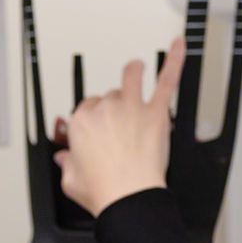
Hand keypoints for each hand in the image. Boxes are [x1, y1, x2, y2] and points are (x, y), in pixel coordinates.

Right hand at [52, 37, 184, 218]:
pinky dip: (174, 60)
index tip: (99, 126)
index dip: (95, 116)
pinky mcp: (155, 113)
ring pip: (131, 76)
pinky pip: (167, 80)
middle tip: (121, 121)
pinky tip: (178, 45)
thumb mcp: (70, 181)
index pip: (87, 107)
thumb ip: (67, 164)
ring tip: (136, 69)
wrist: (128, 197)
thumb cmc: (102, 190)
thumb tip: (64, 159)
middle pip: (109, 95)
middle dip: (114, 104)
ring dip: (133, 71)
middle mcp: (105, 109)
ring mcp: (131, 108)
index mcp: (81, 122)